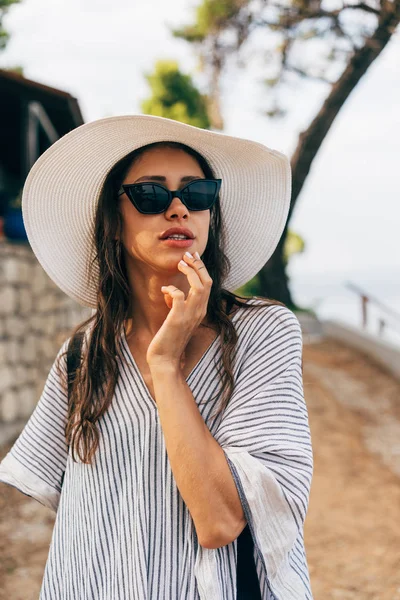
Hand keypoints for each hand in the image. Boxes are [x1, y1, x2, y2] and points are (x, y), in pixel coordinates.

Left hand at [146, 251, 212, 368]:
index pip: (208, 284)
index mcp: (201, 310)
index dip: (201, 268)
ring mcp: (190, 315)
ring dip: (189, 272)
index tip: (193, 256)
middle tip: (187, 255)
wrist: (165, 359)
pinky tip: (164, 291)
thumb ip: (177, 304)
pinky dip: (172, 289)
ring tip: (179, 264)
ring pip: (198, 286)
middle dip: (197, 265)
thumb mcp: (177, 318)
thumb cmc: (169, 339)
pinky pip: (178, 295)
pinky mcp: (177, 318)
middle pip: (206, 281)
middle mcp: (199, 312)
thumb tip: (171, 292)